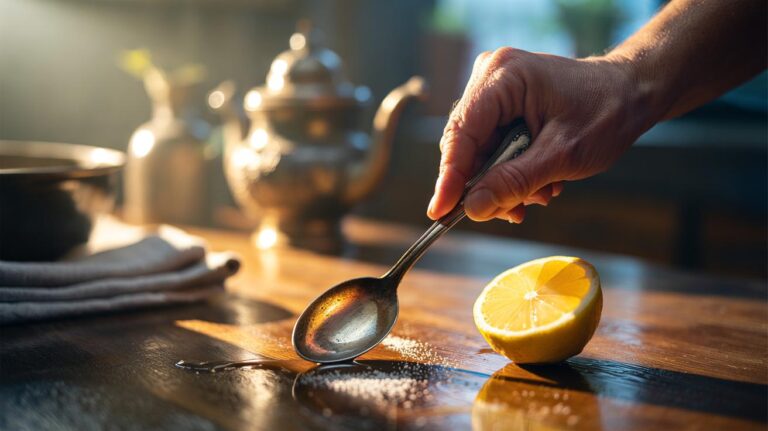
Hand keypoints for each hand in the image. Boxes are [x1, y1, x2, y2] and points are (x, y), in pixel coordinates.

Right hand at [427, 48, 653, 222]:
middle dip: (487, 184)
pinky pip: (491, 147)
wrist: (631, 94)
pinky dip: (511, 171)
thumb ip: (514, 182)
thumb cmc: (606, 112)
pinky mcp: (502, 104)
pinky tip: (538, 182)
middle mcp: (491, 77)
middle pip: (466, 145)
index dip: (449, 177)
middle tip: (514, 211)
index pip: (461, 133)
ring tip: (539, 194)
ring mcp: (494, 90)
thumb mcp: (563, 155)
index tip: (439, 212)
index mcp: (503, 77)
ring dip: (504, 182)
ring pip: (479, 152)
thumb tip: (472, 209)